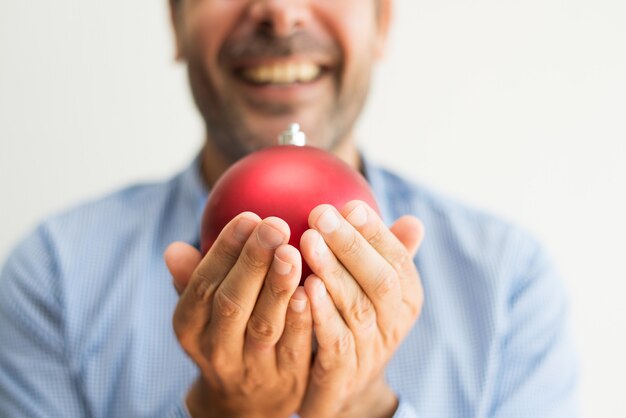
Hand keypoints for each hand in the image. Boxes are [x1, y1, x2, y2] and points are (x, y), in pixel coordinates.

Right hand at [164, 213, 312, 417]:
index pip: (202, 286)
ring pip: (264, 326)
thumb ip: (193, 280)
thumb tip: (173, 248)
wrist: (246, 403)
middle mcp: (217, 350)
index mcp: (190, 327)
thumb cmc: (226, 336)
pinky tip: (314, 286)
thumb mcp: (201, 314)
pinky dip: (303, 318)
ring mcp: (253, 369)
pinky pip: (295, 347)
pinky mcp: (287, 380)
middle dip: (253, 262)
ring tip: (293, 251)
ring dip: (278, 287)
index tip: (248, 216)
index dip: (224, 251)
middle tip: (275, 225)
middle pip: (232, 304)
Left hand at [298, 201, 424, 417]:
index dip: (375, 232)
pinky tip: (304, 288)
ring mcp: (371, 351)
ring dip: (332, 272)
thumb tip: (414, 221)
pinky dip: (322, 314)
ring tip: (308, 241)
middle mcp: (393, 324)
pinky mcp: (344, 374)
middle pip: (379, 281)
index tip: (350, 205)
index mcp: (405, 298)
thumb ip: (386, 256)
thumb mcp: (374, 291)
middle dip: (351, 245)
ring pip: (356, 308)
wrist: (344, 387)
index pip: (397, 260)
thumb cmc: (356, 323)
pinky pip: (335, 342)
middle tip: (321, 214)